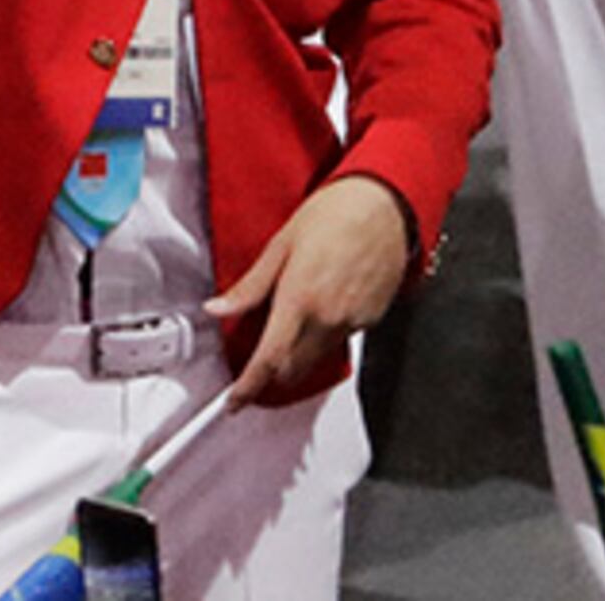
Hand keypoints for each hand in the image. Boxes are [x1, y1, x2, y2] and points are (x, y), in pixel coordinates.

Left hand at [204, 174, 410, 404]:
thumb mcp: (282, 244)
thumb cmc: (336, 213)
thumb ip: (250, 286)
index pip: (268, 359)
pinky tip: (323, 307)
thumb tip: (218, 307)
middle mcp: (328, 317)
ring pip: (317, 359)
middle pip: (292, 370)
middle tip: (256, 361)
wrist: (386, 204)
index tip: (235, 401)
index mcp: (299, 298)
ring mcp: (353, 321)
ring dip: (298, 355)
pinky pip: (340, 342)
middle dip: (271, 373)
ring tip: (292, 322)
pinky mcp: (371, 320)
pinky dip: (324, 336)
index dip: (247, 387)